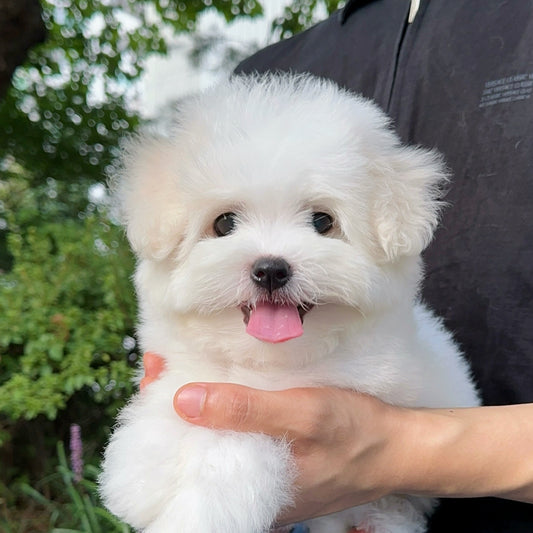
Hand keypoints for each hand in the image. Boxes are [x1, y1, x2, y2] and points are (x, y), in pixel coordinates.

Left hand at [140, 353, 389, 525]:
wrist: (398, 449)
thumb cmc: (356, 433)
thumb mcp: (304, 414)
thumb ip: (247, 411)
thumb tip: (185, 401)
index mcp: (248, 490)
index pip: (183, 462)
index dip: (160, 422)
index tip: (151, 380)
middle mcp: (251, 489)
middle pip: (195, 448)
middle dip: (175, 409)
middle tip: (162, 368)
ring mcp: (265, 476)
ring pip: (216, 442)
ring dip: (199, 407)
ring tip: (183, 370)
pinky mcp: (278, 462)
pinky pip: (240, 438)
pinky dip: (226, 412)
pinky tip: (223, 386)